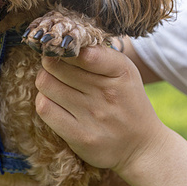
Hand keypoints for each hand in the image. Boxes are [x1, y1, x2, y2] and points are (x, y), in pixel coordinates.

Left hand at [35, 45, 164, 173]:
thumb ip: (98, 52)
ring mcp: (93, 116)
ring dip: (45, 80)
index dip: (65, 47)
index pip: (83, 51)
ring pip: (46, 83)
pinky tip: (53, 101)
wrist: (142, 147)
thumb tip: (65, 38)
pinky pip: (45, 108)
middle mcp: (107, 93)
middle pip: (55, 64)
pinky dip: (43, 100)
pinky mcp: (80, 137)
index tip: (63, 48)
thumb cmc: (126, 100)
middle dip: (50, 61)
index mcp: (120, 71)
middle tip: (55, 66)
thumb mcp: (123, 70)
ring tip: (55, 83)